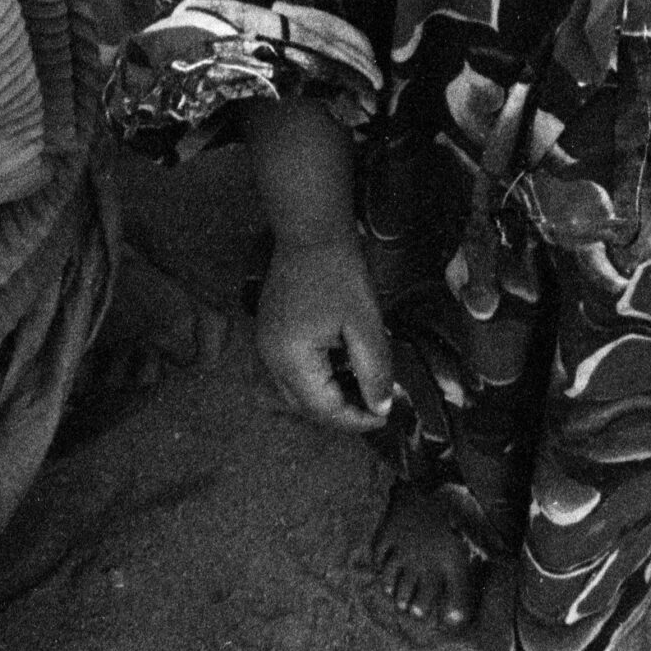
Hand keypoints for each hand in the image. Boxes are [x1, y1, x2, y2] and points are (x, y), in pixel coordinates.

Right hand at [255, 231, 395, 431]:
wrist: (311, 232)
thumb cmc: (341, 274)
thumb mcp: (365, 323)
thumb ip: (374, 369)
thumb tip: (381, 408)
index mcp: (291, 360)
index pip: (323, 409)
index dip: (356, 419)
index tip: (385, 417)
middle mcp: (270, 360)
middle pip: (305, 406)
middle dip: (341, 413)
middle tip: (375, 407)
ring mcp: (265, 347)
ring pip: (296, 391)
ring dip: (328, 397)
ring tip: (362, 391)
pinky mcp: (270, 335)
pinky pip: (291, 371)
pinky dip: (316, 379)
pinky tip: (341, 369)